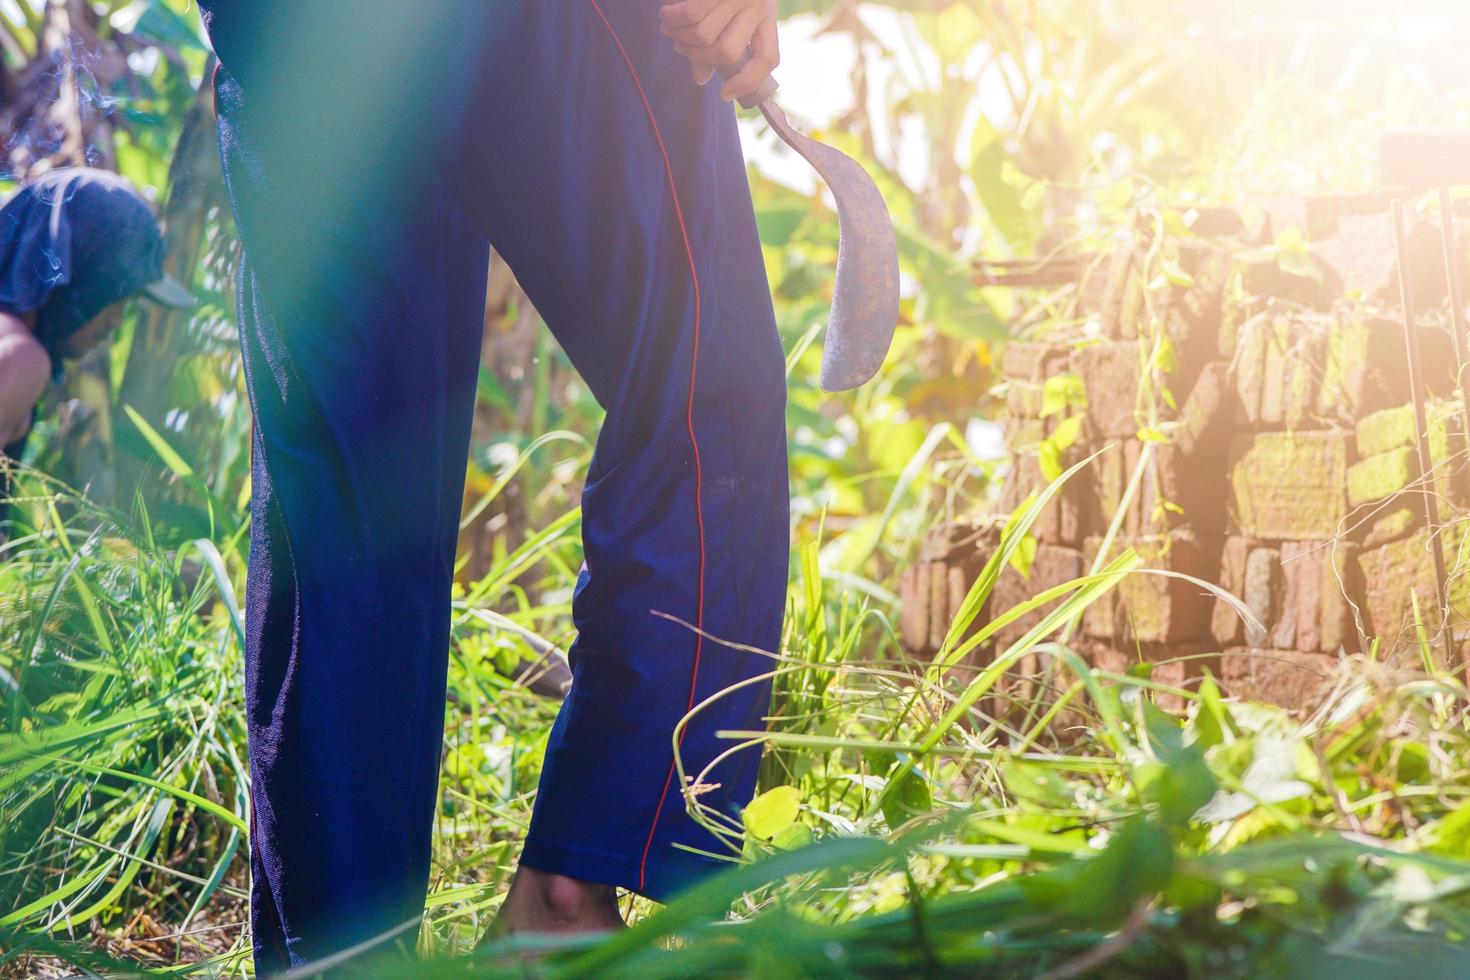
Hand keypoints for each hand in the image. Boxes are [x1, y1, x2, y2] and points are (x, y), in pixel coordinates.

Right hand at [659, 0, 777, 102]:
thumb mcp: (728, 12)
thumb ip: (716, 46)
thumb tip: (701, 79)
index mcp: (765, 17)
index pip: (766, 59)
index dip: (747, 82)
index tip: (724, 94)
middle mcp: (758, 5)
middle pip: (725, 53)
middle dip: (696, 55)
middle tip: (679, 44)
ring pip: (703, 35)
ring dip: (679, 35)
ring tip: (669, 25)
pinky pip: (690, 13)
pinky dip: (673, 17)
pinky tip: (668, 12)